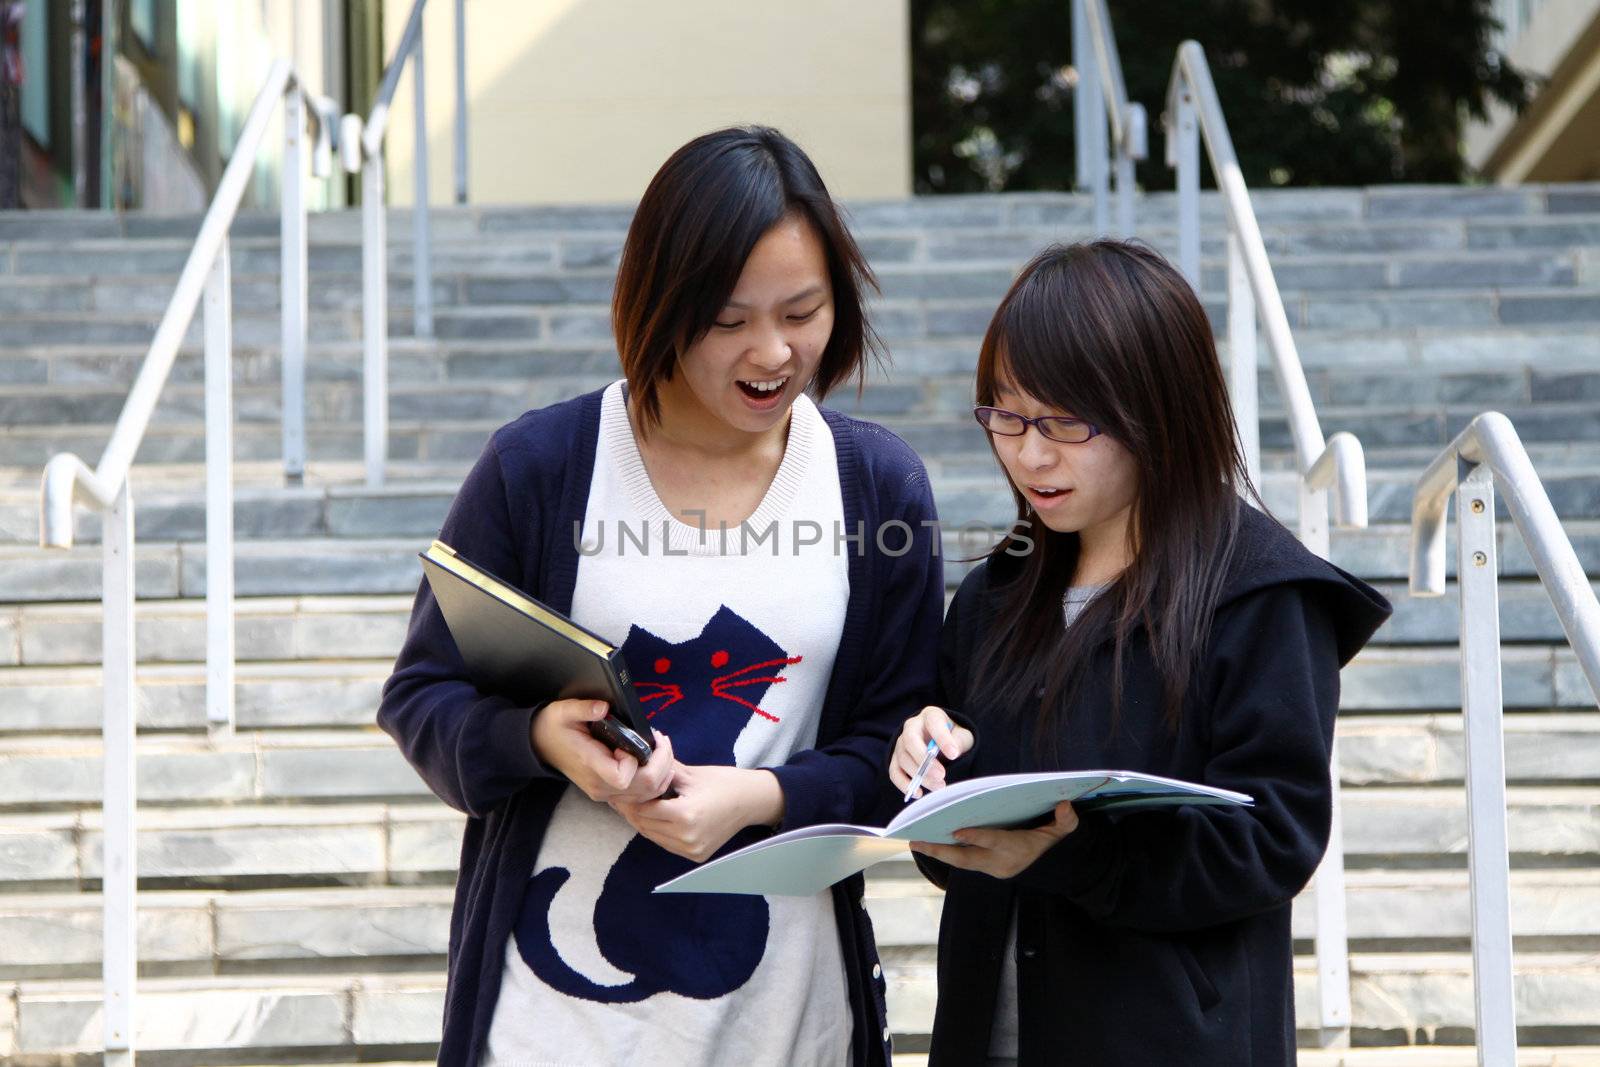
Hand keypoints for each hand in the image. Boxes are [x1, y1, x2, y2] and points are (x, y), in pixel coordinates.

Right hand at [530, 698, 675, 802]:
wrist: (541, 744)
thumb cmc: (554, 726)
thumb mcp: (563, 711)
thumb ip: (583, 708)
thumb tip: (603, 707)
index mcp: (590, 766)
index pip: (623, 777)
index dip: (635, 760)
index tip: (632, 740)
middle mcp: (600, 786)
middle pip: (645, 788)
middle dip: (662, 762)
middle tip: (661, 740)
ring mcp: (606, 793)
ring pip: (649, 795)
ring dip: (663, 771)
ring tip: (661, 748)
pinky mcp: (611, 793)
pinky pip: (643, 795)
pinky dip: (656, 779)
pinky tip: (654, 759)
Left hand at [611, 764, 783, 862]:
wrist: (751, 801)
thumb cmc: (724, 782)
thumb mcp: (691, 774)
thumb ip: (662, 771)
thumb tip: (639, 762)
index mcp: (686, 815)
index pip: (644, 810)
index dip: (630, 800)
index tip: (621, 790)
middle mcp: (687, 838)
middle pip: (645, 826)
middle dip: (632, 811)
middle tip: (622, 798)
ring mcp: (692, 850)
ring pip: (653, 837)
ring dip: (643, 822)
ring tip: (635, 806)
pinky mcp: (696, 855)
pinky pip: (666, 843)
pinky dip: (657, 831)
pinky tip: (654, 817)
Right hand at [889, 705, 974, 797]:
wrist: (941, 744)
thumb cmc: (953, 738)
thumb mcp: (963, 736)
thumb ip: (959, 741)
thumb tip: (952, 752)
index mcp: (930, 716)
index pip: (933, 722)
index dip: (942, 738)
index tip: (954, 755)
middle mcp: (911, 726)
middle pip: (910, 740)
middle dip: (924, 760)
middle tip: (941, 775)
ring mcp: (901, 743)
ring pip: (904, 759)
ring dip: (920, 775)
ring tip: (939, 786)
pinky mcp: (896, 759)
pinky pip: (894, 772)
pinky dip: (904, 784)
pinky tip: (919, 793)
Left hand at [910, 801, 1078, 878]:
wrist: (1052, 869)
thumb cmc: (1053, 844)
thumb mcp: (1063, 833)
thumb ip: (1066, 821)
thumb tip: (1066, 805)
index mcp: (1016, 850)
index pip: (993, 842)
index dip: (975, 836)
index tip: (955, 830)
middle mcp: (1000, 862)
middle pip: (967, 858)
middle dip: (942, 851)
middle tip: (918, 841)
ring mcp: (991, 868)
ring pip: (960, 862)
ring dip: (938, 852)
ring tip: (916, 842)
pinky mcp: (985, 868)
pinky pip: (962, 861)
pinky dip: (946, 852)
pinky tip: (930, 844)